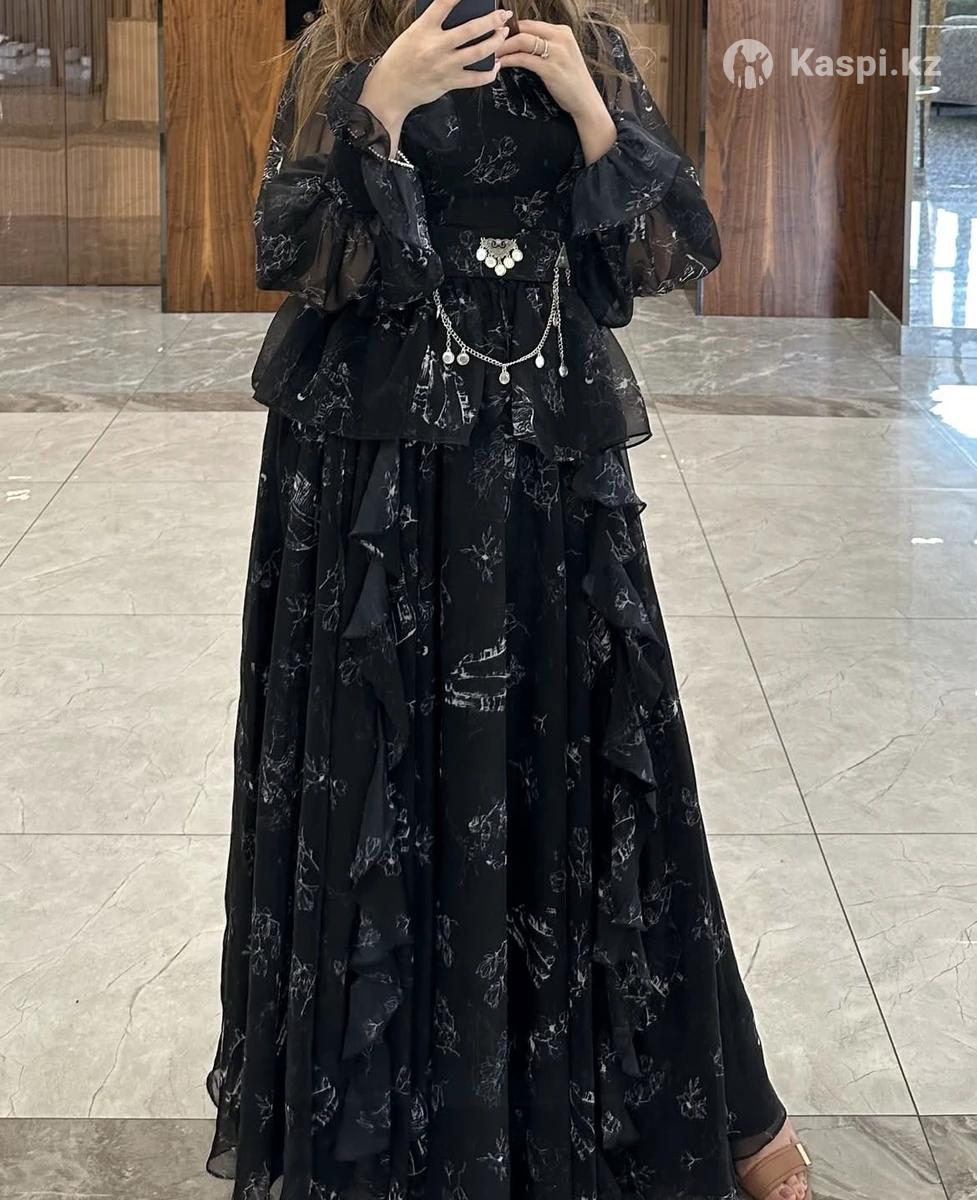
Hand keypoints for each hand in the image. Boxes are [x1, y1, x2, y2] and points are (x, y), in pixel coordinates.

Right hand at [359, 0, 511, 147]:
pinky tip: (495, 65)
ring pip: (478, 52)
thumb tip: (458, 15)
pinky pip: (476, 79)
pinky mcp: (449, 82)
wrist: (391, 89)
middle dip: (492, 20)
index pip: (444, 3)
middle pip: (471, 29)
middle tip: (503, 14)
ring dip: (495, 42)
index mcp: (423, 28)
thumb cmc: (401, 59)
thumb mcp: (413, 33)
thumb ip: (434, 24)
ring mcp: (444, 65)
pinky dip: (489, 72)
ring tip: (502, 34)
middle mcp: (436, 46)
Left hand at [496, 19, 616, 160]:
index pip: (531, 24)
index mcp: (562, 32)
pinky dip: (508, 59)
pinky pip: (523, 58)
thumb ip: (546, 47)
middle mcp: (560, 37)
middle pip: (525, 28)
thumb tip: (522, 44)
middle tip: (489, 42)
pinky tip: (500, 64)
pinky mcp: (550, 67)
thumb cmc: (572, 83)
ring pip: (522, 40)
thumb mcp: (561, 57)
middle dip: (504, 35)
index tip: (498, 35)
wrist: (586, 101)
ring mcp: (556, 52)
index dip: (512, 28)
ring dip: (503, 46)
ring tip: (491, 53)